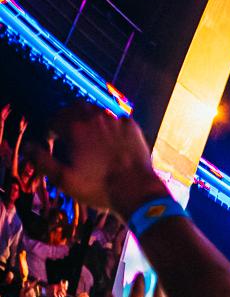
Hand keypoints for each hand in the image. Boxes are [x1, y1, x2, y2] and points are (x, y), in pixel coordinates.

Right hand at [29, 106, 166, 212]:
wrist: (135, 189)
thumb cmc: (97, 186)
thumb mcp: (63, 178)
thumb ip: (41, 160)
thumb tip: (28, 146)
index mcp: (76, 128)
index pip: (54, 118)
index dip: (49, 129)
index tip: (51, 140)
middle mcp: (96, 118)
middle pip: (74, 108)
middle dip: (66, 118)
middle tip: (66, 133)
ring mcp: (116, 120)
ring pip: (96, 110)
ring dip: (87, 118)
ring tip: (86, 135)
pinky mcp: (132, 125)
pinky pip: (115, 118)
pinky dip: (107, 124)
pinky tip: (108, 138)